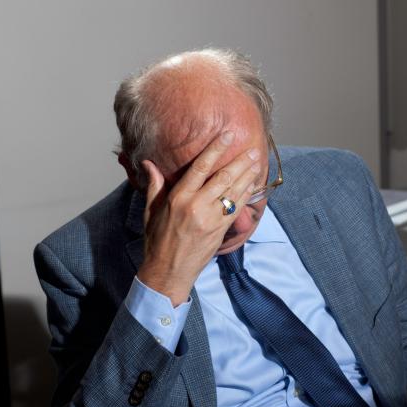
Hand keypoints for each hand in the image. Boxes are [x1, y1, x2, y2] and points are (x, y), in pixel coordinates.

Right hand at [136, 131, 260, 305]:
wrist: (168, 271)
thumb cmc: (157, 240)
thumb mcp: (150, 211)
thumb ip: (154, 185)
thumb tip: (148, 163)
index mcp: (177, 198)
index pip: (199, 168)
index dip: (215, 149)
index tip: (227, 136)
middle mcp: (196, 206)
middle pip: (222, 178)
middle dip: (239, 161)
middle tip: (252, 148)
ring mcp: (210, 219)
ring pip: (233, 192)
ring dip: (248, 175)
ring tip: (257, 162)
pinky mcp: (220, 231)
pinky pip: (237, 209)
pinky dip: (246, 194)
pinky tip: (253, 184)